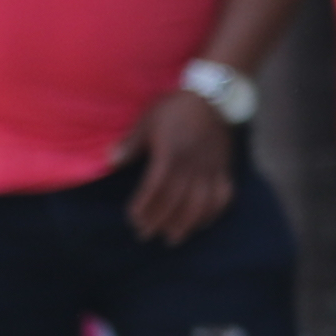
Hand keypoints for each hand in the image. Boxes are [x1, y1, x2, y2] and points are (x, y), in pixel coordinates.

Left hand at [122, 89, 235, 245]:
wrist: (214, 96)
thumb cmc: (176, 108)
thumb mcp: (148, 121)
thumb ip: (131, 144)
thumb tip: (110, 161)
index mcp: (172, 153)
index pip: (157, 188)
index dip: (145, 206)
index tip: (133, 220)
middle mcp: (193, 165)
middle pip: (177, 201)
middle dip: (161, 221)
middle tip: (147, 235)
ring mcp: (212, 168)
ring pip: (201, 203)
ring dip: (187, 223)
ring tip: (173, 238)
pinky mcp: (225, 168)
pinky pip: (223, 195)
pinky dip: (213, 212)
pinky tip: (202, 223)